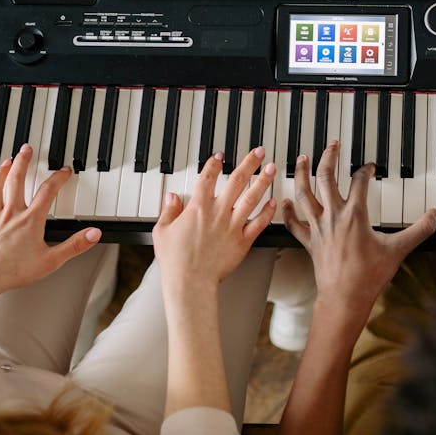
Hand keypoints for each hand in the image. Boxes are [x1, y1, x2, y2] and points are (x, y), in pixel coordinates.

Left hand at [0, 144, 101, 296]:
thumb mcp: (51, 261)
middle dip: (22, 162)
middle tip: (26, 150)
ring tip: (4, 163)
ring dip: (0, 173)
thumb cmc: (14, 271)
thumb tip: (93, 234)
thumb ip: (74, 246)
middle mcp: (11, 215)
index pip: (47, 192)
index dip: (57, 178)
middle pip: (16, 181)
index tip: (63, 171)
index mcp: (30, 220)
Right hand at [152, 147, 276, 296]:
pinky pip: (258, 224)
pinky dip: (267, 212)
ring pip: (252, 198)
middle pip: (237, 181)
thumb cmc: (175, 260)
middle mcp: (218, 213)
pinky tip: (273, 203)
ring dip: (263, 181)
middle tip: (259, 152)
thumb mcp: (162, 232)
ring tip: (272, 169)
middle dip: (250, 163)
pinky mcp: (242, 242)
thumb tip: (171, 198)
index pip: (208, 178)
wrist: (190, 282)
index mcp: (198, 208)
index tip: (220, 156)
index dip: (214, 164)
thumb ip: (168, 212)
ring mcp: (233, 226)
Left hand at [281, 140, 435, 322]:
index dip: (366, 169)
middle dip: (329, 157)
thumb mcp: (398, 250)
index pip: (359, 181)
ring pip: (305, 194)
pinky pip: (295, 224)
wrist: (345, 298)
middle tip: (332, 145)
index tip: (370, 166)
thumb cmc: (369, 276)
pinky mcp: (310, 242)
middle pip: (326, 177)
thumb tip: (434, 216)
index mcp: (355, 215)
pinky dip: (289, 211)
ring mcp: (319, 228)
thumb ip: (419, 230)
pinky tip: (284, 201)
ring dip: (302, 174)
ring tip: (302, 159)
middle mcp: (334, 216)